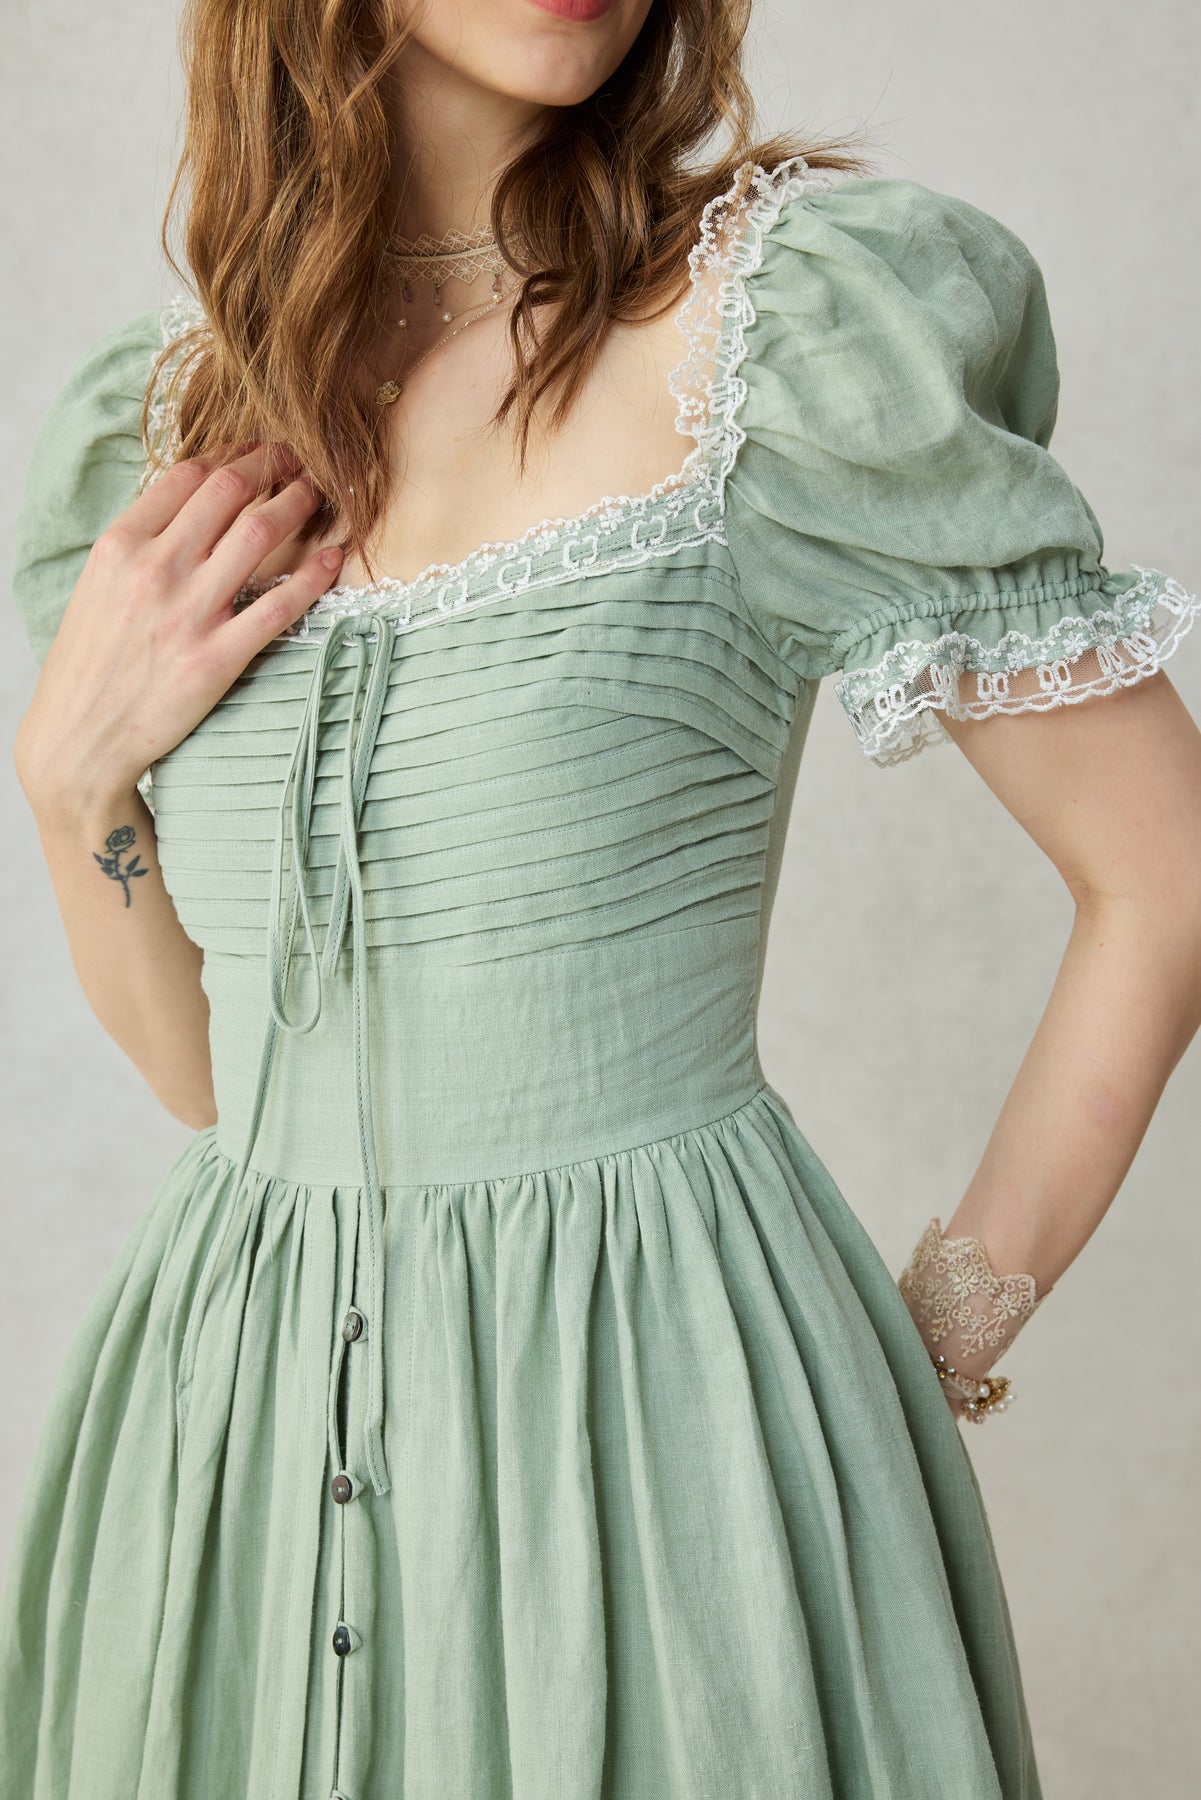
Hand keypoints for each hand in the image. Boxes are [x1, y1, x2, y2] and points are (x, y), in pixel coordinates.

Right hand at [14, 440, 342, 820]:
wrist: (80, 738)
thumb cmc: (91, 661)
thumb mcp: (99, 585)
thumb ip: (141, 542)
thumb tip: (191, 503)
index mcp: (121, 546)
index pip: (188, 475)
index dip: (233, 451)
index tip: (257, 448)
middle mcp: (155, 570)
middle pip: (229, 491)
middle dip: (273, 463)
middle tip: (298, 457)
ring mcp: (189, 614)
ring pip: (260, 535)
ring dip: (298, 504)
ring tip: (319, 493)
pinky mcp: (217, 659)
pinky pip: (280, 606)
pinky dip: (314, 576)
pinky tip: (334, 558)